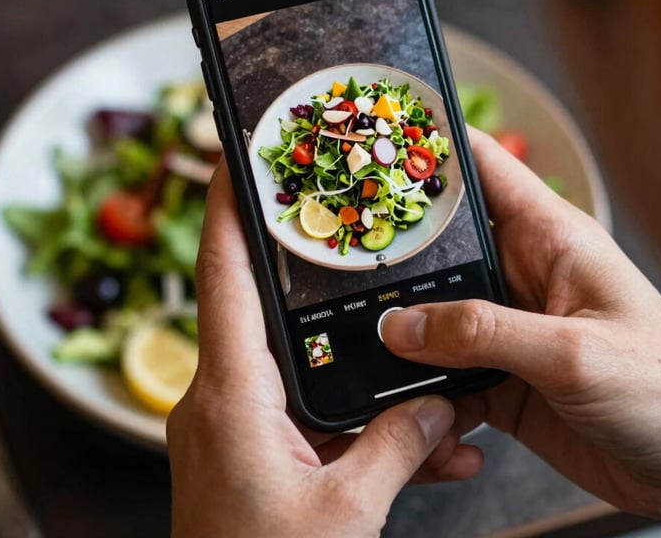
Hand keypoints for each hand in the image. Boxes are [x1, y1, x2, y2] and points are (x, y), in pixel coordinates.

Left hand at [167, 161, 483, 537]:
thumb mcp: (346, 513)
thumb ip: (397, 445)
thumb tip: (438, 402)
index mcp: (230, 397)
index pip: (221, 277)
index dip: (225, 210)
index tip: (232, 158)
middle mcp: (223, 400)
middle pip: (263, 310)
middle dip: (305, 272)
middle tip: (341, 228)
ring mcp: (234, 428)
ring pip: (298, 370)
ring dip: (356, 370)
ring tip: (420, 374)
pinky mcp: (251, 455)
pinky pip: (305, 417)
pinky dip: (353, 422)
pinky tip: (416, 442)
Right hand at [383, 128, 660, 524]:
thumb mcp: (573, 353)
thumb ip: (484, 334)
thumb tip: (401, 326)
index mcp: (548, 236)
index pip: (482, 167)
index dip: (430, 147)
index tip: (375, 142)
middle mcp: (520, 271)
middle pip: (440, 241)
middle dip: (392, 245)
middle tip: (336, 250)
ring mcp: (505, 324)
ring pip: (431, 307)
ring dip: (399, 324)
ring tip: (353, 331)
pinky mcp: (498, 372)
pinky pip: (441, 366)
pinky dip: (419, 381)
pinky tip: (404, 399)